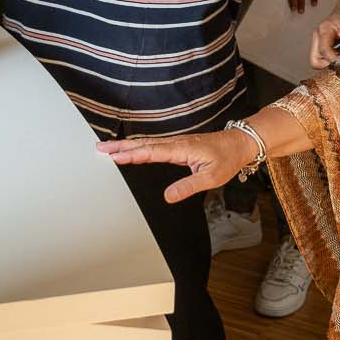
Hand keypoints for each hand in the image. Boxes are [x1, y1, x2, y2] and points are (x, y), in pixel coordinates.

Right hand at [96, 130, 253, 203]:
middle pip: (143, 144)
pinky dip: (139, 147)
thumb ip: (188, 186)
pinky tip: (132, 151)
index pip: (151, 151)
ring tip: (108, 148)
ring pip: (146, 143)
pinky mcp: (178, 146)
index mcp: (181, 149)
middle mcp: (175, 143)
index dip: (131, 154)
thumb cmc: (228, 158)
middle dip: (120, 146)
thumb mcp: (211, 177)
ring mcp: (176, 143)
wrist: (240, 143)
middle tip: (99, 148)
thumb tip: (167, 196)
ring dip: (126, 146)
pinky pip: (153, 145)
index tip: (113, 156)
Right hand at [310, 3, 339, 68]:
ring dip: (329, 64)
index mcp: (324, 30)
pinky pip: (320, 59)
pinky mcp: (319, 46)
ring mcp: (316, 42)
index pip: (324, 51)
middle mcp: (317, 37)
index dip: (333, 60)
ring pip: (316, 62)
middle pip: (315, 61)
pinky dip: (329, 61)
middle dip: (328, 65)